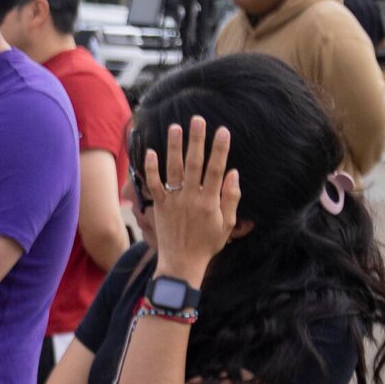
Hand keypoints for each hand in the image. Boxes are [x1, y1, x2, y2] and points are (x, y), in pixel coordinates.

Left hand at [139, 116, 237, 276]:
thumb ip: (231, 198)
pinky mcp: (160, 206)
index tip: (223, 130)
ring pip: (174, 169)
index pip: (216, 169)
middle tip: (197, 120)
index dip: (220, 149)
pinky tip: (151, 152)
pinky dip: (151, 169)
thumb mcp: (227, 224)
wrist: (182, 264)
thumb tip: (233, 173)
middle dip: (196, 140)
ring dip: (174, 147)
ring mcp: (174, 201)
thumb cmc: (208, 244)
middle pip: (194, 163)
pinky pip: (154, 185)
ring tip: (175, 127)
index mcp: (210, 201)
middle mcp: (191, 198)